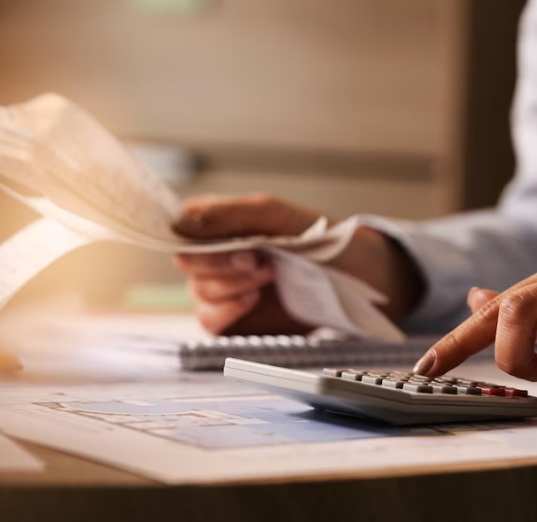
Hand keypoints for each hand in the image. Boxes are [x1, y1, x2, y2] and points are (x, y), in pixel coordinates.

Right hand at [172, 193, 423, 334]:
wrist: (356, 277)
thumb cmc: (318, 238)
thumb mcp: (274, 215)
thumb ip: (228, 214)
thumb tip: (181, 219)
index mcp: (219, 226)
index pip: (180, 229)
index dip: (195, 238)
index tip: (227, 241)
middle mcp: (216, 258)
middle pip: (187, 263)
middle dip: (222, 263)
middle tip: (259, 261)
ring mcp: (224, 290)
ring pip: (198, 293)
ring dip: (231, 285)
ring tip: (268, 276)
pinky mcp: (235, 321)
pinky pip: (210, 322)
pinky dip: (227, 310)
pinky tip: (252, 299)